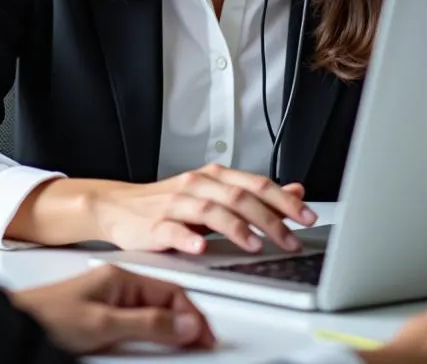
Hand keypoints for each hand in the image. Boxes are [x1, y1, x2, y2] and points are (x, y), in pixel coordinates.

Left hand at [11, 263, 214, 354]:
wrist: (16, 327)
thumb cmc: (50, 319)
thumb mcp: (104, 324)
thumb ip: (147, 324)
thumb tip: (185, 325)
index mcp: (122, 278)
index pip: (171, 292)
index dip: (193, 315)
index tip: (206, 336)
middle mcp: (118, 285)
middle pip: (165, 303)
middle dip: (186, 322)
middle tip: (203, 346)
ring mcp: (110, 301)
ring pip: (153, 314)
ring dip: (172, 330)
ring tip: (186, 347)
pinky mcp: (101, 317)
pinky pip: (138, 324)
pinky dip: (154, 335)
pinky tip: (157, 346)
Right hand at [92, 166, 315, 253]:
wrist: (118, 206)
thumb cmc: (168, 203)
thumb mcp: (214, 194)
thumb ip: (253, 194)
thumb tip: (295, 191)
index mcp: (213, 177)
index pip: (255, 184)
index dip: (284, 200)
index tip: (307, 217)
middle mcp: (197, 185)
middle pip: (238, 196)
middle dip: (270, 218)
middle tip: (291, 239)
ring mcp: (175, 204)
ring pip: (210, 210)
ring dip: (236, 227)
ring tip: (256, 245)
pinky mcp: (154, 225)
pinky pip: (173, 229)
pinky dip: (188, 238)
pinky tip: (201, 248)